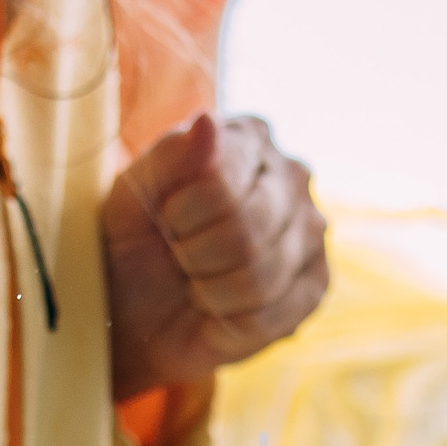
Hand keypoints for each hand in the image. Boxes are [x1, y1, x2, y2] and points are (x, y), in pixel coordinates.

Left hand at [102, 112, 327, 397]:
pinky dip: (232, 323)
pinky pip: (277, 314)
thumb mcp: (131, 194)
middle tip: (178, 256)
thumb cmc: (137, 240)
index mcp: (249, 138)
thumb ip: (168, 155)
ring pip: (262, 276)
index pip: (222, 183)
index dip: (181, 216)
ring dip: (210, 292)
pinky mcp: (316, 284)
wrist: (141, 307)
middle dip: (194, 256)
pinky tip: (219, 311)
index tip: (164, 221)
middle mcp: (291, 176)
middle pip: (247, 231)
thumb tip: (208, 122)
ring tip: (196, 282)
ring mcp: (311, 230)